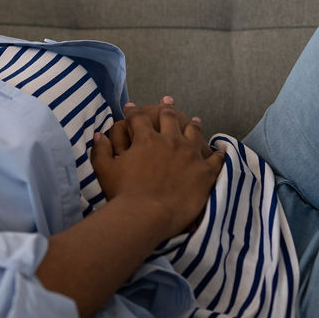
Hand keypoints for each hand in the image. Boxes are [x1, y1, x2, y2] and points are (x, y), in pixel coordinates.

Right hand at [89, 96, 223, 240]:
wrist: (146, 215)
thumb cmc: (122, 194)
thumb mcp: (104, 170)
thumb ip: (101, 150)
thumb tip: (98, 134)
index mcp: (146, 139)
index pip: (138, 118)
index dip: (133, 111)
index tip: (131, 107)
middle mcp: (170, 141)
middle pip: (170, 118)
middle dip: (167, 108)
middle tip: (167, 101)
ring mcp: (190, 155)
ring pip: (194, 132)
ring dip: (194, 124)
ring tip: (196, 120)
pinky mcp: (205, 172)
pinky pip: (215, 158)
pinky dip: (217, 153)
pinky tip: (220, 149)